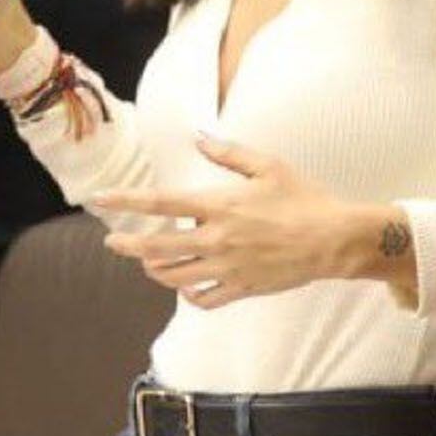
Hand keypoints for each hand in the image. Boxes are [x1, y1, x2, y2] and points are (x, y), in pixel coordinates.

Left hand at [95, 133, 414, 308]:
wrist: (334, 240)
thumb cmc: (303, 198)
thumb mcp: (267, 165)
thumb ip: (228, 152)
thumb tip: (199, 136)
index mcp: (219, 206)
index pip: (160, 204)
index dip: (126, 202)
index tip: (100, 199)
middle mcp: (217, 239)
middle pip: (157, 248)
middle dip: (128, 245)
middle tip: (113, 242)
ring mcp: (228, 268)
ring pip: (175, 277)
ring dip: (155, 270)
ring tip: (148, 262)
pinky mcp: (242, 288)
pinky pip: (204, 299)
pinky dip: (188, 293)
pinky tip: (185, 285)